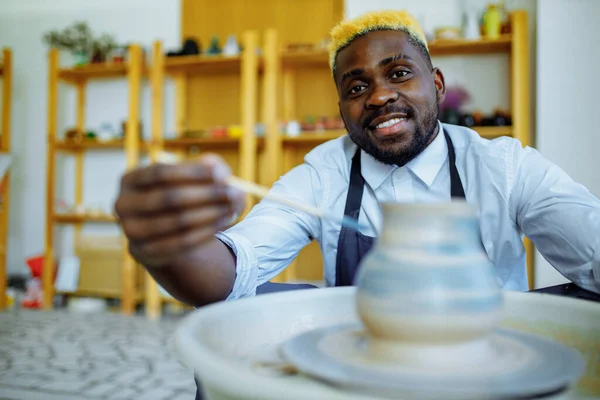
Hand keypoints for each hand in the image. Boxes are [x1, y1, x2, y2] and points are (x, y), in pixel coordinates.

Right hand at [114, 154, 244, 268]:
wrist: (162, 230)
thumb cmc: (179, 194)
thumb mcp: (190, 177)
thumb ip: (207, 168)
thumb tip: (221, 172)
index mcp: (129, 180)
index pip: (160, 173)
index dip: (193, 173)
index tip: (223, 173)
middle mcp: (123, 206)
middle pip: (170, 198)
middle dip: (207, 195)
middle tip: (234, 193)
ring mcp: (132, 232)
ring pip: (178, 222)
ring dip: (211, 214)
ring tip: (232, 208)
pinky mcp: (146, 253)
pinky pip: (182, 243)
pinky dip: (206, 232)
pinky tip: (224, 222)